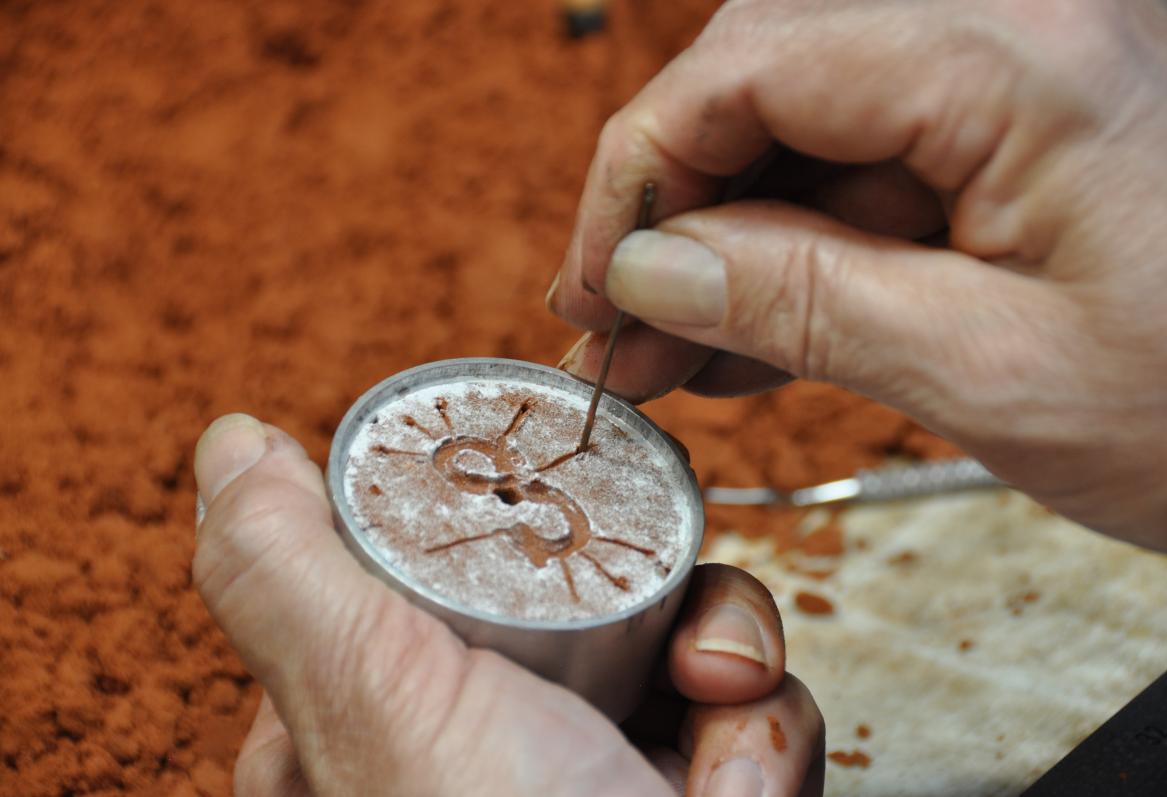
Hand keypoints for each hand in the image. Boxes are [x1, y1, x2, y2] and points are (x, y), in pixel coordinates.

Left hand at [193, 414, 824, 795]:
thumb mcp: (374, 701)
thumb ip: (287, 569)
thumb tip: (232, 442)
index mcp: (383, 715)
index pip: (448, 560)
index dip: (511, 524)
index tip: (558, 505)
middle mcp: (485, 743)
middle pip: (585, 584)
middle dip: (655, 596)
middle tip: (677, 642)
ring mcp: (592, 768)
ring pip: (683, 629)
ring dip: (726, 666)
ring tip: (715, 718)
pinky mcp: (689, 790)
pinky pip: (749, 710)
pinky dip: (763, 742)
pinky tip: (737, 794)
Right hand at [548, 0, 1166, 553]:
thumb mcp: (995, 377)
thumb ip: (804, 304)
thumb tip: (650, 265)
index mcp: (1016, 54)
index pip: (749, 67)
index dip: (639, 177)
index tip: (593, 285)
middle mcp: (1011, 25)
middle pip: (763, 78)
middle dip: (670, 208)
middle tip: (615, 323)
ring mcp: (1013, 74)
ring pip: (800, 128)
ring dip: (721, 240)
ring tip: (665, 349)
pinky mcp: (1013, 132)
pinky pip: (863, 170)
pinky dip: (792, 253)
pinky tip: (742, 334)